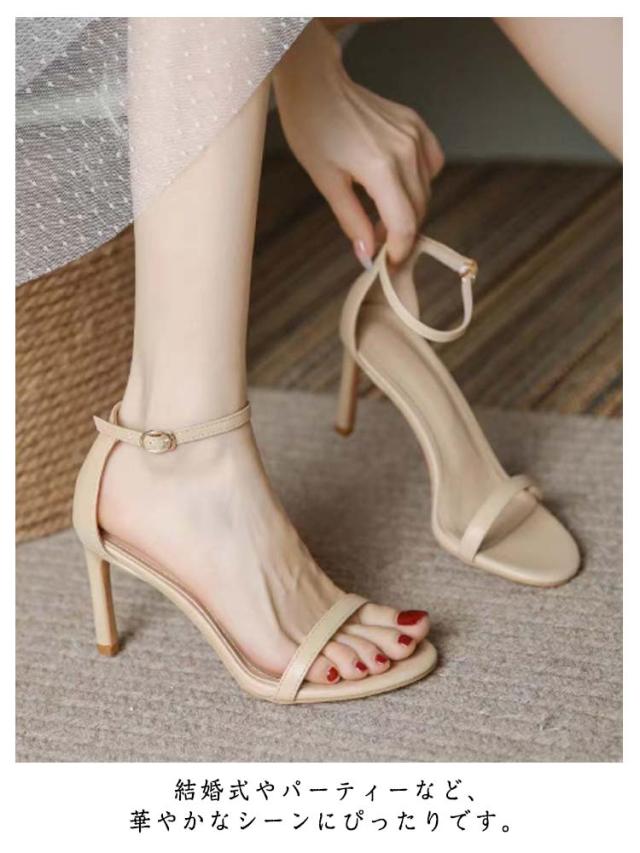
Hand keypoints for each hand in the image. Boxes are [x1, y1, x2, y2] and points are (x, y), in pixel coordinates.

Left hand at [273, 21, 443, 266]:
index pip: (404, 224)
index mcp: (379, 167)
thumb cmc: (311, 128)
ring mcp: (414, 135)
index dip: (398, 250)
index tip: (387, 264)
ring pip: (425, 191)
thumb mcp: (326, 182)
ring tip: (379, 216)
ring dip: (408, 211)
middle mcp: (404, 151)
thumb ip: (351, 221)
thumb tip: (366, 254)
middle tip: (377, 244)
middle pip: (418, 210)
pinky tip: (397, 187)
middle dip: (401, 234)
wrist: (316, 82)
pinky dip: (420, 183)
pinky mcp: (416, 125)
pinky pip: (431, 166)